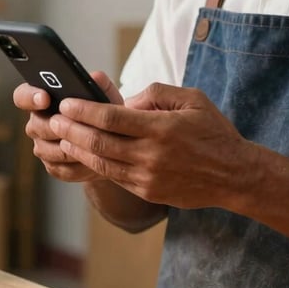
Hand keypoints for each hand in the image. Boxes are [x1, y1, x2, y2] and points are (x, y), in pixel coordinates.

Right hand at [13, 71, 121, 182]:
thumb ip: (100, 84)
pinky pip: (59, 169)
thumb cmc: (103, 112)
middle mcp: (37, 122)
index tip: (45, 97)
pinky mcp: (53, 166)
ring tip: (87, 144)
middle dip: (54, 126)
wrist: (113, 141)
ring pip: (46, 150)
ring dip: (67, 148)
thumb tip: (95, 77)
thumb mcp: (106, 96)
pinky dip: (76, 166)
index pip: (22, 96)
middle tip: (73, 125)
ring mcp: (42, 146)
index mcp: (42, 98)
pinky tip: (91, 160)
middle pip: (35, 125)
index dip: (30, 97)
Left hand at [50, 82, 255, 208]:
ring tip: (61, 137)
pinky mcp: (148, 192)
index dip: (84, 110)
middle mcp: (152, 155)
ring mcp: (148, 178)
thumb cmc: (213, 131)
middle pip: (99, 143)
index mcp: (161, 128)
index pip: (111, 118)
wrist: (234, 175)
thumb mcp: (191, 99)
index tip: (67, 103)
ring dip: (78, 150)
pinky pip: (114, 177)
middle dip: (71, 130)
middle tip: (54, 119)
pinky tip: (85, 154)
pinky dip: (95, 165)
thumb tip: (124, 100)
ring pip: (102, 164)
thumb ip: (155, 95)